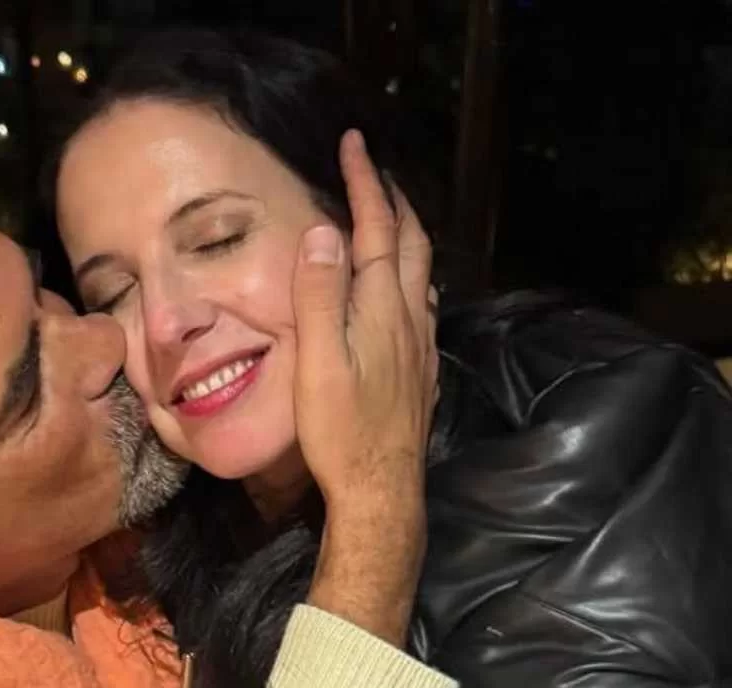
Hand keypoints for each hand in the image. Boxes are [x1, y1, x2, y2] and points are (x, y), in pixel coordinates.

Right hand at [293, 130, 438, 643]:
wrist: (381, 489)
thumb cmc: (340, 431)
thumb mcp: (318, 362)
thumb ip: (319, 296)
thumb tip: (323, 232)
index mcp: (381, 308)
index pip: (377, 229)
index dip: (366, 183)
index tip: (355, 143)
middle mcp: (410, 319)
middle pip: (413, 243)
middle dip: (394, 200)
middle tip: (374, 172)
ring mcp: (421, 347)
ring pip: (423, 274)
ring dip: (408, 237)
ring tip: (391, 221)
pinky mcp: (422, 373)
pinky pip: (423, 308)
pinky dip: (413, 280)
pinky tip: (406, 296)